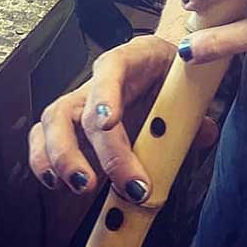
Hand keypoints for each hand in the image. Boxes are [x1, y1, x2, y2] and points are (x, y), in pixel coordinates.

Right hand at [28, 34, 217, 201]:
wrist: (164, 65)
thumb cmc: (173, 76)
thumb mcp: (187, 84)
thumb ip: (194, 111)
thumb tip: (203, 134)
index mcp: (131, 59)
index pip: (109, 69)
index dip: (104, 95)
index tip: (108, 124)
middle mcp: (99, 79)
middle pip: (77, 107)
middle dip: (88, 148)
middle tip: (106, 182)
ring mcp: (81, 100)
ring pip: (52, 121)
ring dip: (60, 158)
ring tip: (82, 186)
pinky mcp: (71, 123)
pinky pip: (43, 137)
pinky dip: (43, 161)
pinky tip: (56, 184)